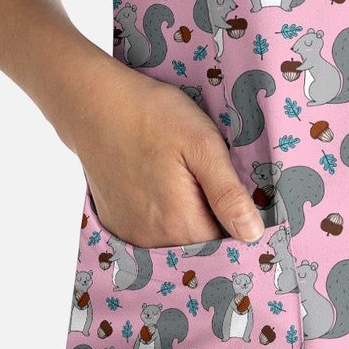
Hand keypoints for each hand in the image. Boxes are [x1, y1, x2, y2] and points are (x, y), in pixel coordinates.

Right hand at [71, 66, 265, 247]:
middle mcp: (152, 240)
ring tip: (185, 178)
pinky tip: (162, 183)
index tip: (238, 195)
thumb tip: (253, 234)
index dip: (237, 221)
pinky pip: (151, 231)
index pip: (225, 243)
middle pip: (199, 243)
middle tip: (209, 179)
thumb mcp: (202, 144)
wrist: (95, 104)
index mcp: (179, 223)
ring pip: (175, 238)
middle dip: (213, 220)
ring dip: (187, 218)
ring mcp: (130, 233)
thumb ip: (228, 194)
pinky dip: (162, 215)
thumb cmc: (152, 115)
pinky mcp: (116, 222)